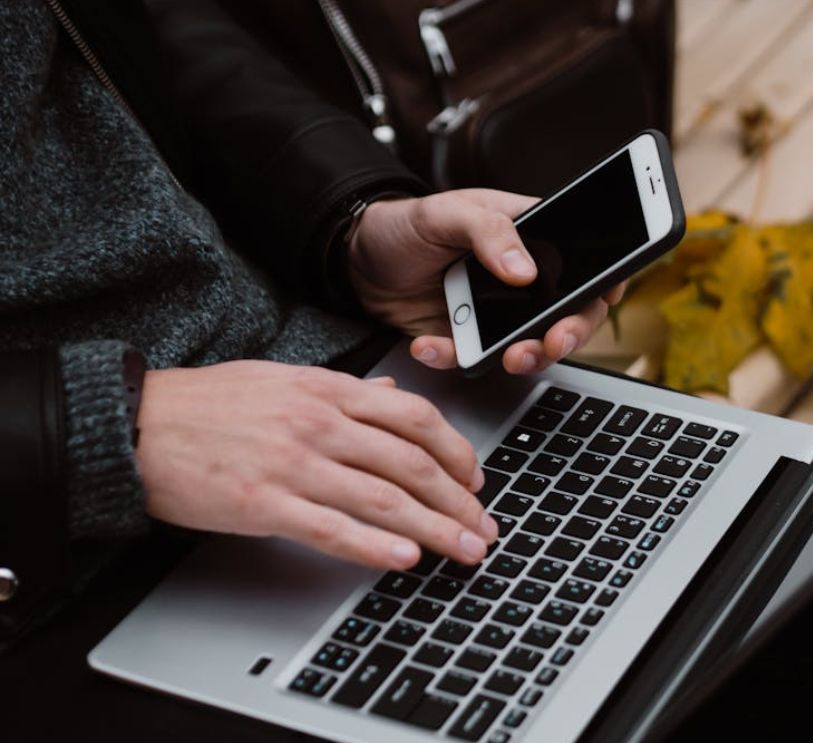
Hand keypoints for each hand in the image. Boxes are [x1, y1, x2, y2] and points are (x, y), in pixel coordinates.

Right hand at [135, 361, 497, 569]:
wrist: (136, 424)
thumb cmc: (207, 403)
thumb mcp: (283, 379)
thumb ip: (342, 390)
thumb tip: (390, 395)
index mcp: (327, 389)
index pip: (413, 418)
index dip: (456, 451)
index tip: (475, 479)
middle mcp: (318, 423)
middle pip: (411, 462)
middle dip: (458, 500)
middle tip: (483, 526)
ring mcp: (293, 463)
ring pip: (383, 498)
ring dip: (434, 529)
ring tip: (465, 550)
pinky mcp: (263, 504)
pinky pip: (332, 529)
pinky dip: (375, 546)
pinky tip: (405, 559)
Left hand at [347, 189, 625, 373]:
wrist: (354, 259)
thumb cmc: (405, 223)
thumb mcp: (448, 212)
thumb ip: (489, 233)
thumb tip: (526, 271)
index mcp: (531, 236)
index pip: (586, 257)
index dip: (607, 279)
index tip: (606, 296)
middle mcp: (523, 278)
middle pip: (570, 312)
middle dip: (568, 333)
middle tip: (552, 341)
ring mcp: (498, 312)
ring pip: (531, 344)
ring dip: (524, 356)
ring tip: (505, 357)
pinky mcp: (470, 338)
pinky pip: (476, 358)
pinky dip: (457, 359)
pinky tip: (430, 345)